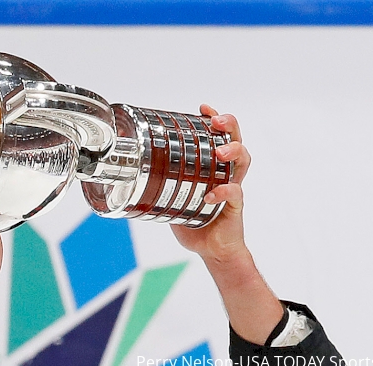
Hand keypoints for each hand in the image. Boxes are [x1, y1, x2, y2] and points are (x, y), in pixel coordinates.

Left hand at [170, 104, 251, 262]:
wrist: (211, 250)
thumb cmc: (194, 223)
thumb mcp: (171, 200)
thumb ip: (158, 187)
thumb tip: (129, 177)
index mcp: (211, 168)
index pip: (218, 137)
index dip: (214, 120)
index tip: (204, 109)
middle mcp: (225, 173)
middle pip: (235, 140)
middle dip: (228, 126)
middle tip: (215, 123)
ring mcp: (233, 188)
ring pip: (243, 161)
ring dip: (232, 152)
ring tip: (220, 152)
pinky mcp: (235, 207)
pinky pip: (235, 194)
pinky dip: (223, 191)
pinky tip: (210, 194)